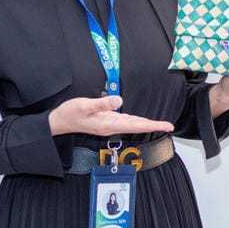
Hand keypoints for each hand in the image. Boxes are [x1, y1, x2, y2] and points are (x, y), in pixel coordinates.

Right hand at [47, 95, 175, 137]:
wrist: (59, 121)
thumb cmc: (70, 113)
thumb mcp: (84, 105)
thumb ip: (102, 103)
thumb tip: (119, 100)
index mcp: (108, 124)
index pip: (136, 125)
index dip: (152, 125)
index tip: (166, 126)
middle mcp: (111, 126)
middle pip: (137, 126)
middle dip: (153, 126)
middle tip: (169, 126)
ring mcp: (108, 125)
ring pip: (132, 124)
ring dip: (146, 124)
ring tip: (160, 124)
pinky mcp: (105, 121)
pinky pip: (125, 122)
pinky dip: (136, 121)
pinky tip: (141, 120)